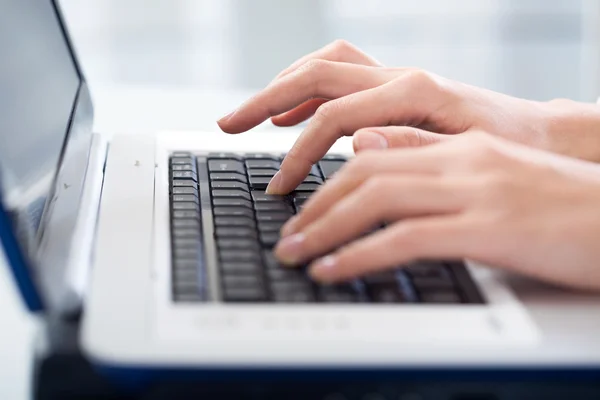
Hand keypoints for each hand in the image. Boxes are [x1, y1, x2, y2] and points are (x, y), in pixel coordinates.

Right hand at [217, 40, 599, 194]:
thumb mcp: (467, 158)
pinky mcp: (395, 90)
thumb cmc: (509, 150)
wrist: (539, 134)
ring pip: (325, 67)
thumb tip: (354, 146)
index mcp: (414, 92)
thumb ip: (411, 148)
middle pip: (315, 77)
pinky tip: (292, 116)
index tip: (278, 188)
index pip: (332, 118)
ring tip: (252, 115)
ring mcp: (395, 79)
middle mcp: (400, 77)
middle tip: (228, 125)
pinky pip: (342, 79)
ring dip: (282, 87)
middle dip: (265, 100)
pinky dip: (309, 93)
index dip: (297, 154)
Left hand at [273, 133, 599, 290]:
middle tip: (287, 236)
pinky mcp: (489, 229)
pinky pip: (407, 238)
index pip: (372, 154)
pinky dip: (362, 255)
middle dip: (315, 207)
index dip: (326, 182)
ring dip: (325, 229)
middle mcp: (461, 161)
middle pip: (364, 173)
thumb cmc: (560, 206)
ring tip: (296, 254)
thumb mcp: (489, 176)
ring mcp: (475, 191)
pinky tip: (335, 270)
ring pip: (376, 199)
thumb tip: (366, 146)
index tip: (301, 209)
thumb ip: (428, 158)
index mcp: (459, 148)